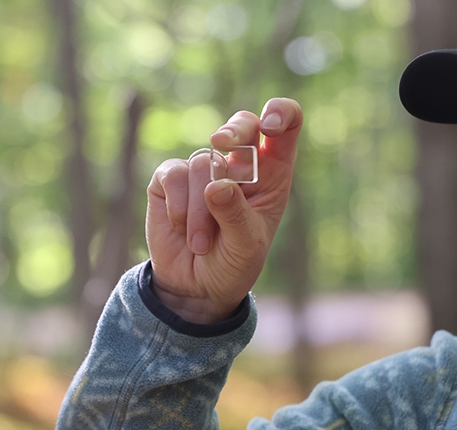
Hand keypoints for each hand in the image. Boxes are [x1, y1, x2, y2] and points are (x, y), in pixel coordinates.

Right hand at [145, 98, 302, 322]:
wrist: (196, 288)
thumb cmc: (232, 263)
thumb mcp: (245, 246)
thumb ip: (235, 215)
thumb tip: (215, 186)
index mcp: (271, 174)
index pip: (286, 127)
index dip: (281, 113)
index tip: (271, 124)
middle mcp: (239, 165)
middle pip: (243, 124)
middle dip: (234, 130)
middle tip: (222, 142)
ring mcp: (204, 170)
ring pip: (204, 163)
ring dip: (201, 210)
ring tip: (202, 244)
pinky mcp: (170, 179)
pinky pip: (173, 175)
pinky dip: (178, 207)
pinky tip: (181, 229)